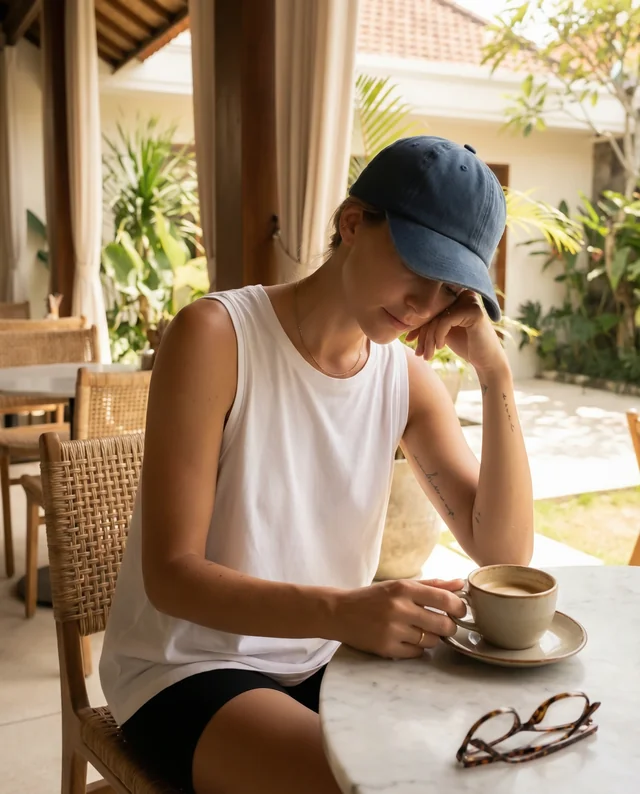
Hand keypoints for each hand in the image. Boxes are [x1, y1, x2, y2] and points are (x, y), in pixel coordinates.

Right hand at [332, 578, 466, 658]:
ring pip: (432, 641)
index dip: (459, 607)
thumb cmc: (373, 597)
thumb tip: (460, 584)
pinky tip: (407, 639)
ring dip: (432, 638)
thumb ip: (432, 585)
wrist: (340, 612)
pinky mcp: (387, 648)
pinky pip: (417, 653)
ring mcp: (393, 630)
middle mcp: (399, 608)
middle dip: (449, 626)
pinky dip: (417, 648)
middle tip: (444, 624)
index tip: (459, 610)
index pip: (444, 599)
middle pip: (443, 624)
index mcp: (404, 588)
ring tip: (421, 630)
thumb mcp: (400, 585)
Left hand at [405, 291, 507, 374]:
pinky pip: (445, 322)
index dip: (417, 325)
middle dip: (422, 335)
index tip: (409, 340)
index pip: (429, 308)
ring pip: (437, 318)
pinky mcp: (473, 311)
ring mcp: (470, 301)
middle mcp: (463, 294)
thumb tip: (401, 321)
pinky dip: (439, 336)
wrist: (485, 360)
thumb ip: (429, 322)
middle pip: (432, 312)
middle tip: (418, 353)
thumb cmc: (465, 345)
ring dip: (428, 340)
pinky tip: (441, 347)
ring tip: (427, 355)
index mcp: (455, 296)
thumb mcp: (442, 331)